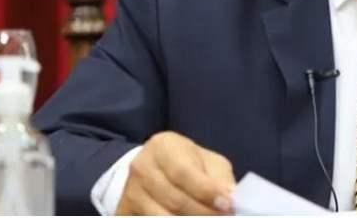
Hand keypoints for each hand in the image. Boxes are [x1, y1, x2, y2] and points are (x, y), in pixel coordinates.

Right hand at [116, 131, 236, 215]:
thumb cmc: (186, 163)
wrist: (152, 170)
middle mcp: (141, 167)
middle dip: (203, 213)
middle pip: (174, 200)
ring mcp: (131, 192)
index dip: (206, 191)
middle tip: (224, 217)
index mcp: (163, 146)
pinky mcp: (125, 212)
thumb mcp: (206, 161)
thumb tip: (232, 198)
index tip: (227, 205)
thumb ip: (219, 177)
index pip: (184, 173)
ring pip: (162, 217)